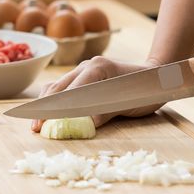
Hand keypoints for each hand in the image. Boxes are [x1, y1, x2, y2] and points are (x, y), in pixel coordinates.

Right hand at [31, 57, 162, 131]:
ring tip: (37, 124)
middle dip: (45, 109)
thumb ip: (102, 113)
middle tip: (36, 128)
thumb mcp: (126, 104)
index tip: (44, 124)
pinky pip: (64, 87)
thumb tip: (80, 126)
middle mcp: (87, 65)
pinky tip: (48, 114)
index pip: (70, 91)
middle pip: (58, 88)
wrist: (157, 76)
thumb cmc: (145, 90)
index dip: (56, 109)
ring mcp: (84, 69)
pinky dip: (54, 101)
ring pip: (57, 86)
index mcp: (97, 68)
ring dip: (46, 105)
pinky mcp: (84, 75)